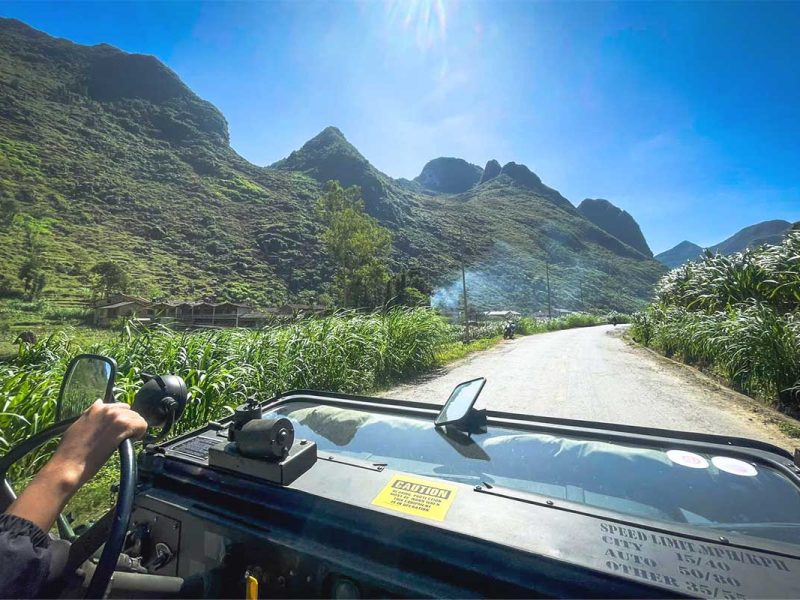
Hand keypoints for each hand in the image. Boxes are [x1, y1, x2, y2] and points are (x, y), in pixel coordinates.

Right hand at [6, 401, 146, 530]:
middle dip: (128, 425)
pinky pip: (142, 425)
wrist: (69, 465)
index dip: (120, 421)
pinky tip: (128, 443)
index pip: (118, 407)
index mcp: (94, 408)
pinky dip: (139, 434)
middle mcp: (106, 408)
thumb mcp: (78, 427)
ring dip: (134, 430)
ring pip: (137, 418)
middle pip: (130, 412)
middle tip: (120, 439)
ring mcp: (115, 415)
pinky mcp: (123, 425)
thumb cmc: (71, 452)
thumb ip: (90, 416)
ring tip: (123, 442)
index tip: (116, 433)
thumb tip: (98, 403)